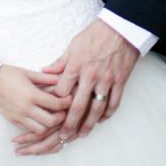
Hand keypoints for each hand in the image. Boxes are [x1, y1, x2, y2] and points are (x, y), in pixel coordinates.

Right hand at [0, 65, 70, 148]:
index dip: (66, 103)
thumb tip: (62, 78)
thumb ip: (46, 78)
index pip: (55, 104)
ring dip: (48, 125)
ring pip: (40, 130)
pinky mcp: (12, 121)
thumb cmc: (8, 73)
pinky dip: (36, 127)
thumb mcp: (28, 73)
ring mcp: (18, 116)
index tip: (70, 99)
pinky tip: (40, 120)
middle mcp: (26, 108)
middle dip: (60, 118)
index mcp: (32, 94)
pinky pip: (28, 130)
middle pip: (50, 121)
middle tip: (64, 111)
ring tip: (52, 116)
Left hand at [13, 20, 137, 153]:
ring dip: (88, 125)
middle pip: (78, 106)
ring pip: (96, 110)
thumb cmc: (95, 34)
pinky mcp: (120, 82)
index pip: (62, 92)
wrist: (120, 28)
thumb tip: (44, 72)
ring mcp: (106, 80)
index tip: (50, 114)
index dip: (55, 105)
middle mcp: (91, 75)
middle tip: (63, 136)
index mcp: (76, 65)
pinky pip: (113, 104)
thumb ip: (60, 62)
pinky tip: (100, 120)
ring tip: (81, 134)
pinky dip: (107, 115)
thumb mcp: (73, 45)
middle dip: (69, 124)